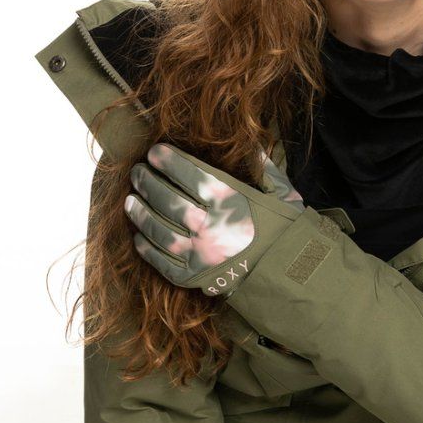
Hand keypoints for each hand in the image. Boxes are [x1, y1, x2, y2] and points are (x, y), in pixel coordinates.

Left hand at [124, 144, 304, 295]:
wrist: (292, 276)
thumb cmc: (287, 232)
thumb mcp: (283, 195)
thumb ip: (265, 169)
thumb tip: (252, 145)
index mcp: (229, 200)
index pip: (187, 173)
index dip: (167, 160)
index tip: (154, 152)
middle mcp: (209, 225)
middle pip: (166, 198)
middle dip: (147, 182)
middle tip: (137, 172)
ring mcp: (199, 253)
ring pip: (157, 229)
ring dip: (140, 213)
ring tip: (130, 200)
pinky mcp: (194, 277)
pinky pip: (161, 261)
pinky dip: (146, 248)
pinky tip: (138, 236)